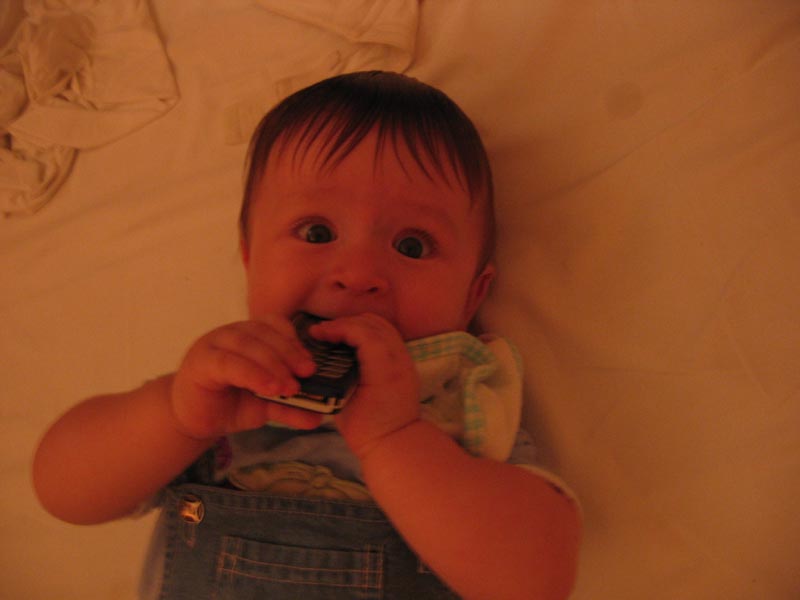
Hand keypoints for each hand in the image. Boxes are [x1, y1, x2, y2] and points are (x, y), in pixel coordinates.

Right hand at [171, 317, 322, 439]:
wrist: (194, 420)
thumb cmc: (230, 404)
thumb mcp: (266, 405)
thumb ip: (291, 407)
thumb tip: (319, 418)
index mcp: (250, 335)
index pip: (275, 325)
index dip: (294, 342)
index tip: (311, 365)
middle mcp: (232, 333)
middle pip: (265, 334)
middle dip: (289, 353)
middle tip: (307, 374)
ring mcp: (214, 343)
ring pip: (249, 344)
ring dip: (273, 365)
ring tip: (290, 387)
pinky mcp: (201, 360)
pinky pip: (230, 362)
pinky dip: (253, 373)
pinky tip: (269, 388)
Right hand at [309, 314, 420, 458]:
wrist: (397, 443)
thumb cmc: (366, 431)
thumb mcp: (343, 407)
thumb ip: (335, 378)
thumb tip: (318, 359)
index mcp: (384, 372)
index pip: (363, 335)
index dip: (338, 328)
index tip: (316, 333)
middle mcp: (399, 360)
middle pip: (373, 323)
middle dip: (345, 322)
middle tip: (321, 332)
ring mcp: (406, 359)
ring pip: (382, 325)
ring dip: (357, 324)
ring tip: (335, 333)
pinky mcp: (405, 360)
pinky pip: (387, 334)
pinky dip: (367, 330)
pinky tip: (351, 340)